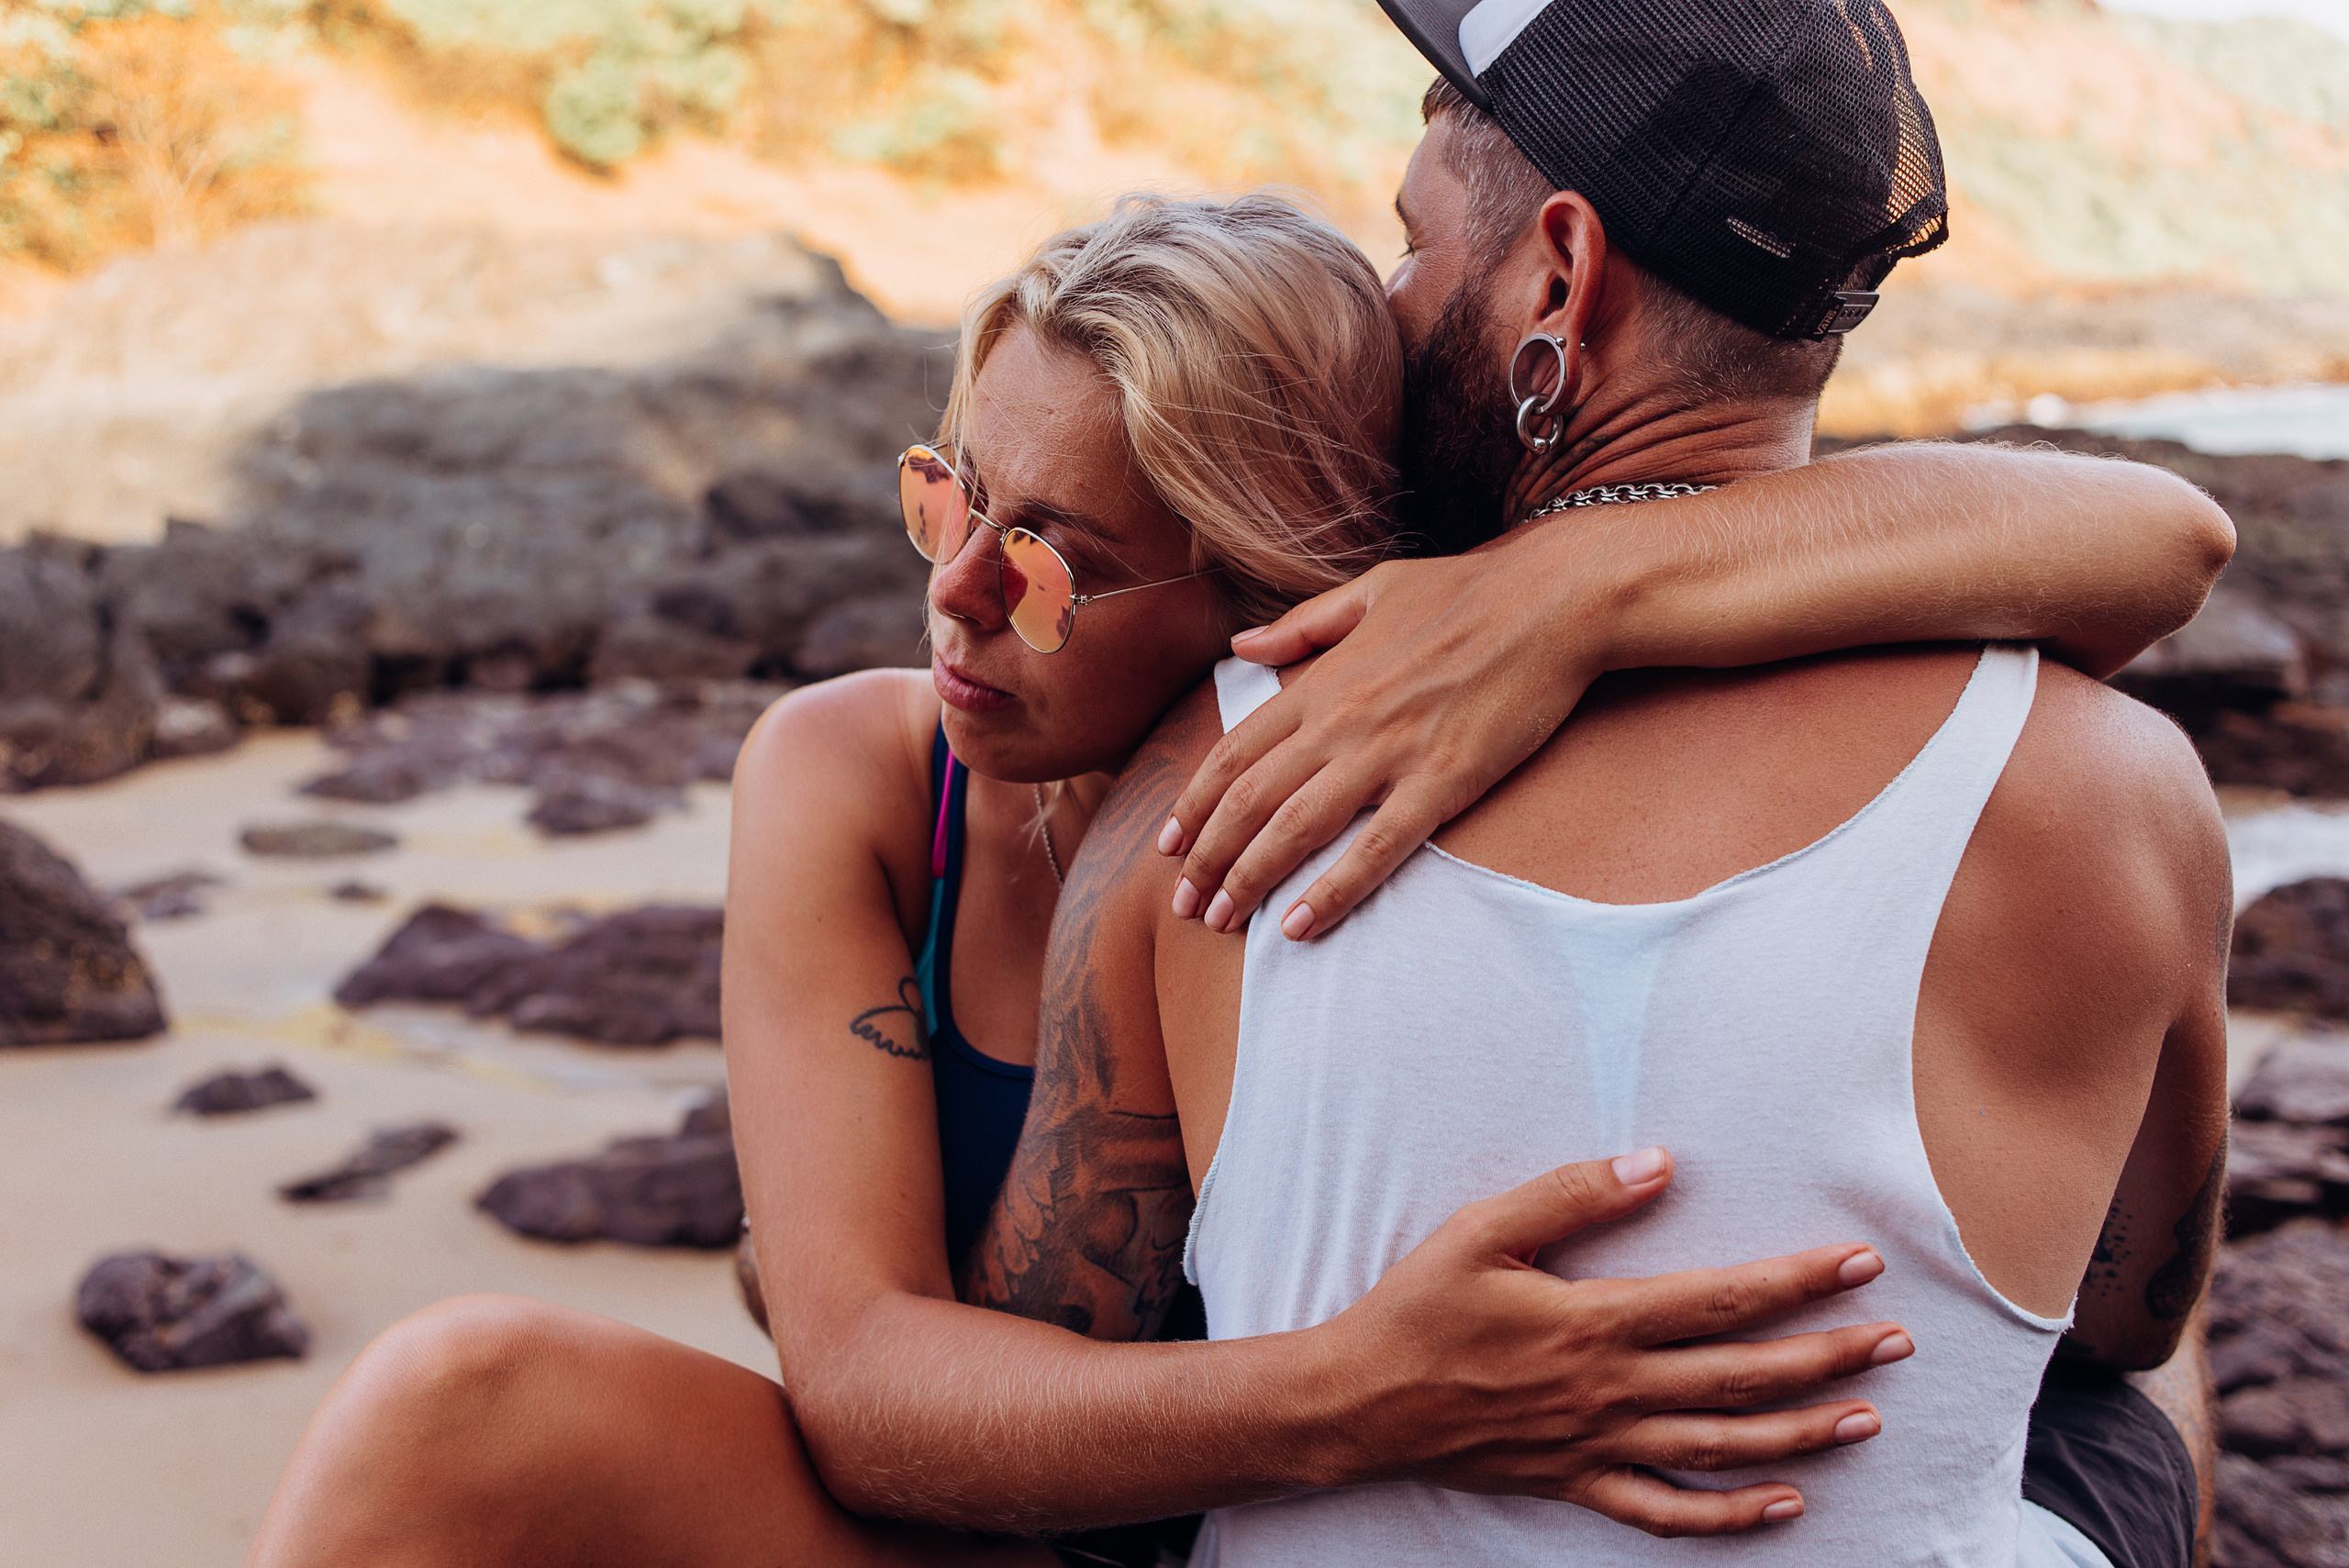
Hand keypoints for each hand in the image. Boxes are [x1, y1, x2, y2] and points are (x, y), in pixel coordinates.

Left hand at [1161, 539, 1594, 938]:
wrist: (1553, 601)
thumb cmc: (1469, 590)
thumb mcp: (1372, 587)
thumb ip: (1302, 625)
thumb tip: (1241, 645)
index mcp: (1321, 679)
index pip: (1234, 752)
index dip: (1194, 804)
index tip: (1169, 846)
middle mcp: (1340, 720)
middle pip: (1249, 800)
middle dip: (1207, 858)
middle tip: (1184, 904)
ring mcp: (1389, 753)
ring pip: (1296, 829)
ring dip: (1250, 880)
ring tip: (1221, 922)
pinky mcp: (1442, 782)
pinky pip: (1375, 849)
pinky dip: (1332, 891)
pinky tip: (1299, 927)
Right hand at [1321, 1147, 1912, 1536]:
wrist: (1359, 1402)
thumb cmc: (1417, 1309)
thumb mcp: (1482, 1230)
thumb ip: (1571, 1194)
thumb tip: (1656, 1164)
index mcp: (1595, 1322)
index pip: (1721, 1300)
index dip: (1797, 1281)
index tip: (1857, 1264)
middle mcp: (1612, 1390)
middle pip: (1743, 1376)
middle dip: (1828, 1355)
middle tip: (1895, 1339)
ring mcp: (1600, 1446)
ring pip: (1724, 1445)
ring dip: (1803, 1432)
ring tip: (1866, 1415)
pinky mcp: (1578, 1484)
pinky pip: (1669, 1511)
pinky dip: (1732, 1515)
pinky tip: (1784, 1505)